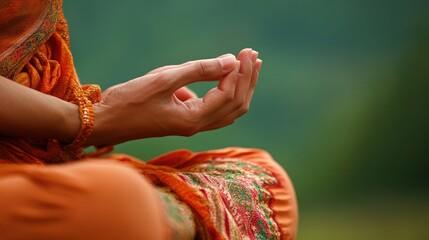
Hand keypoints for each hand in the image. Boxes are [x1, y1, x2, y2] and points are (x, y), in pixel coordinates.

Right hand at [86, 49, 261, 145]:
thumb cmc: (130, 99)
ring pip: (228, 110)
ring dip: (240, 87)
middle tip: (254, 55)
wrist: (106, 121)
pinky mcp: (186, 121)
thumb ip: (199, 70)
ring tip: (249, 66)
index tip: (244, 53)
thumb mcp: (164, 79)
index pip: (228, 95)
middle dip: (247, 79)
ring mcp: (192, 126)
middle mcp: (197, 127)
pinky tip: (220, 78)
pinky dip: (225, 94)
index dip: (239, 73)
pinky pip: (215, 110)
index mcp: (193, 120)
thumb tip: (230, 61)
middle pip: (236, 105)